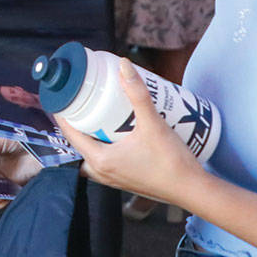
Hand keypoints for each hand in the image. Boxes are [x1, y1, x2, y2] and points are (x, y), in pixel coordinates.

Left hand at [54, 59, 200, 203]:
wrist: (193, 190)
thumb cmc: (172, 163)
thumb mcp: (152, 124)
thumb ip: (137, 93)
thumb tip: (123, 65)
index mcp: (100, 160)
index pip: (70, 134)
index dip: (64, 114)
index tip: (64, 97)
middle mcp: (102, 173)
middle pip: (78, 143)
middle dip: (78, 122)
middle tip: (83, 102)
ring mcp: (113, 179)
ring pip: (90, 154)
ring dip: (90, 136)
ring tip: (98, 115)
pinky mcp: (125, 180)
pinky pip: (104, 162)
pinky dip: (103, 147)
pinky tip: (116, 134)